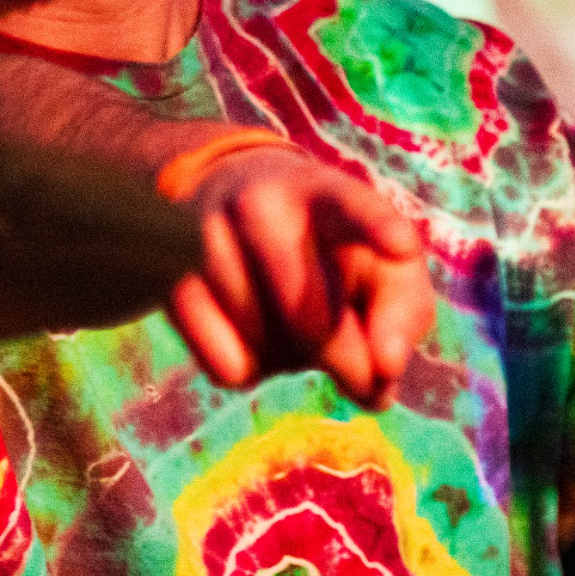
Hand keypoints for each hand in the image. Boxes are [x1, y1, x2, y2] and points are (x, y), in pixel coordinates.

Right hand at [164, 146, 435, 408]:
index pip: (354, 208)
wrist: (232, 205)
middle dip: (346, 359)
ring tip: (292, 324)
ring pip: (267, 347)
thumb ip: (402, 317)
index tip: (400, 247)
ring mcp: (209, 238)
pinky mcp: (173, 282)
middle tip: (363, 379)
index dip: (377, 228)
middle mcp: (264, 204)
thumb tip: (382, 381)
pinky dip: (250, 371)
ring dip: (292, 361)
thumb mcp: (379, 265)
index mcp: (328, 194)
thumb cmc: (331, 250)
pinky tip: (252, 336)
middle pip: (312, 316)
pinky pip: (226, 366)